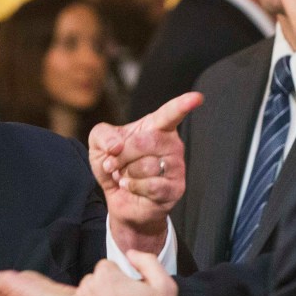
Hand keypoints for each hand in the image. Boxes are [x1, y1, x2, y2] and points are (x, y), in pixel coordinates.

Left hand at [90, 92, 201, 249]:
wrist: (119, 197)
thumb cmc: (115, 164)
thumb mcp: (99, 144)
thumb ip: (103, 135)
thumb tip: (116, 146)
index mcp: (157, 126)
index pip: (171, 113)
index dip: (183, 105)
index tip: (197, 98)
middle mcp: (172, 144)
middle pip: (146, 141)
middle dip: (121, 154)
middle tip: (113, 163)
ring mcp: (176, 167)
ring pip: (146, 166)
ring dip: (125, 173)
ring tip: (125, 176)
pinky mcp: (175, 189)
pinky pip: (150, 186)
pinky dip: (132, 187)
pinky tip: (130, 186)